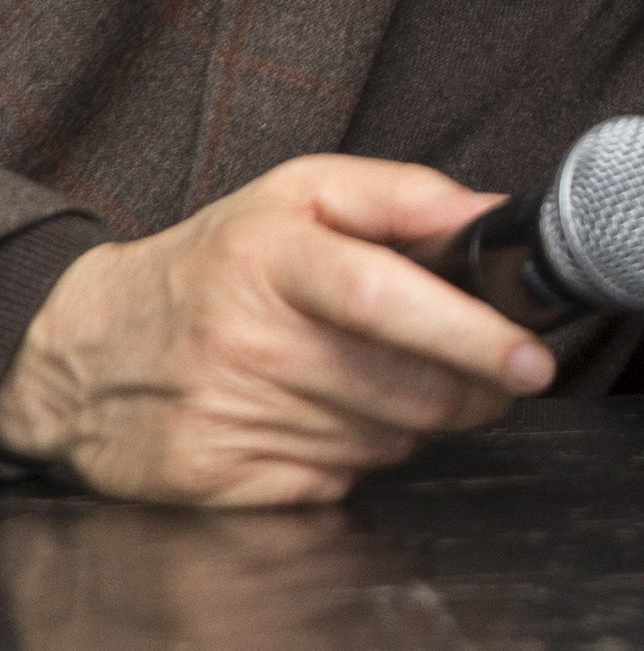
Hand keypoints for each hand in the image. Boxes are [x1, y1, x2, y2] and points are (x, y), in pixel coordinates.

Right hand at [0, 156, 556, 504]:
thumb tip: (497, 219)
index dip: (469, 333)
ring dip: (416, 419)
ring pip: (384, 437)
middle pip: (402, 384)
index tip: (529, 358)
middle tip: (492, 373)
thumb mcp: (300, 195)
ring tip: (385, 380)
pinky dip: (360, 455)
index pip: (386, 296)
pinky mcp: (217, 477)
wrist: (85, 349)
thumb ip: (407, 195)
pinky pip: (338, 477)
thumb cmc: (215, 263)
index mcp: (271, 254)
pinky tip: (333, 418)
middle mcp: (245, 337)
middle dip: (472, 388)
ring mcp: (227, 413)